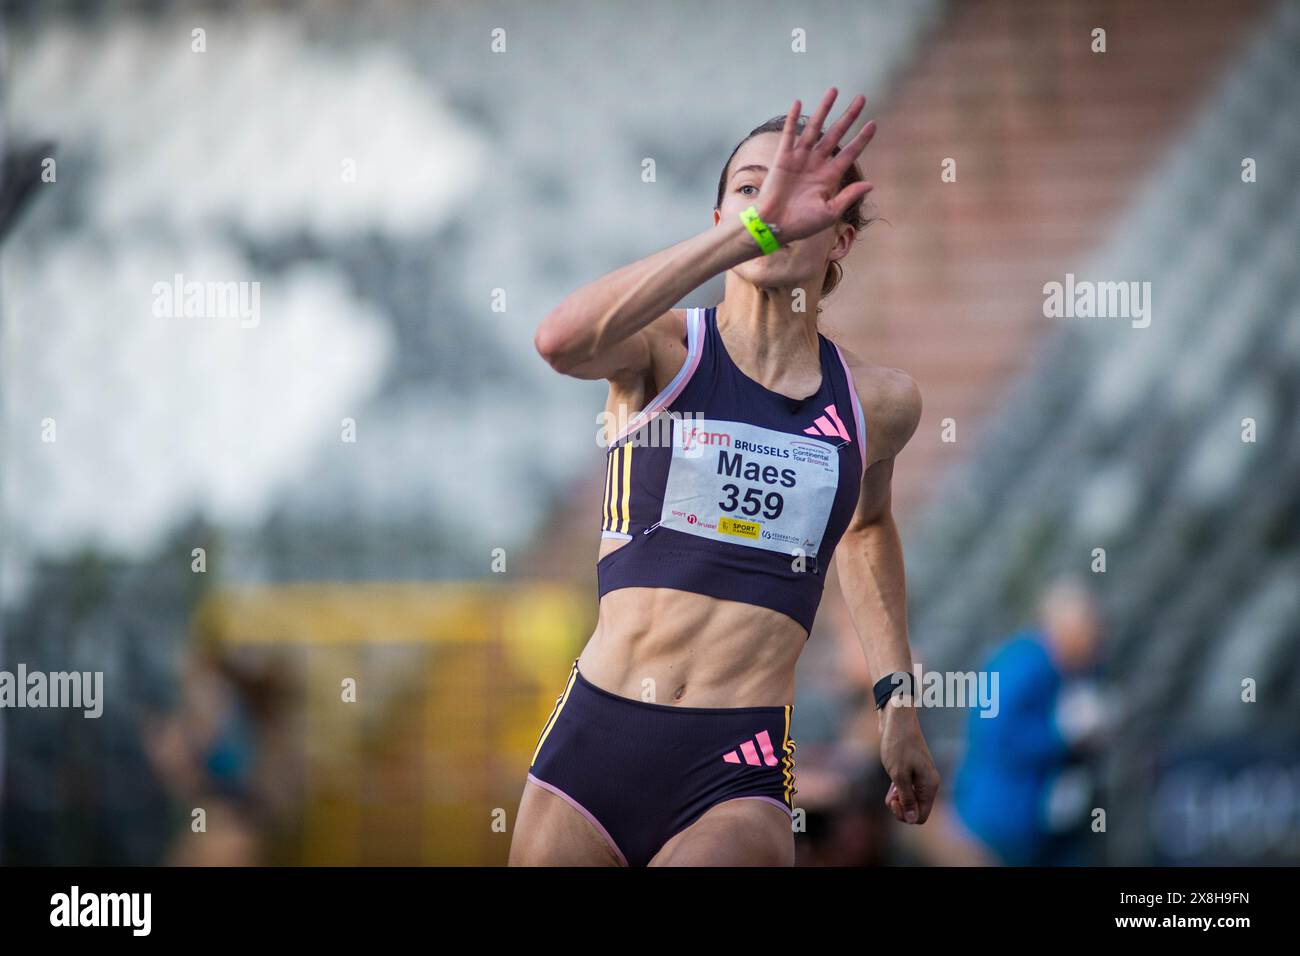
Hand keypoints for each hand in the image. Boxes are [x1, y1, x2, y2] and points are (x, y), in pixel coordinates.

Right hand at [756, 87, 876, 242]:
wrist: (774, 226)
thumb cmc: (801, 224)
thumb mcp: (829, 212)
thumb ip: (848, 196)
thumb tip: (871, 184)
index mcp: (829, 177)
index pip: (850, 153)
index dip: (862, 139)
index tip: (873, 124)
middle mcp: (817, 163)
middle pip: (836, 134)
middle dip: (849, 116)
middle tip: (861, 98)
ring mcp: (800, 158)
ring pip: (815, 128)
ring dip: (824, 109)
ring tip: (834, 91)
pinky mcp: (783, 157)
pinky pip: (789, 134)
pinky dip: (793, 119)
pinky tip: (798, 102)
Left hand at [879, 704, 939, 824]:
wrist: (896, 720)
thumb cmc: (898, 746)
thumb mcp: (899, 775)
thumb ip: (907, 798)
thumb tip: (913, 819)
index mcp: (929, 786)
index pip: (921, 816)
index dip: (907, 815)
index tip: (894, 802)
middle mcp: (928, 783)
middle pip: (916, 810)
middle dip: (901, 808)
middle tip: (890, 797)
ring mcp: (920, 777)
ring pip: (909, 800)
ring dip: (898, 800)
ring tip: (889, 791)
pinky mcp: (910, 771)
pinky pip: (906, 790)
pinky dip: (897, 792)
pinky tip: (890, 787)